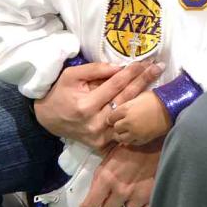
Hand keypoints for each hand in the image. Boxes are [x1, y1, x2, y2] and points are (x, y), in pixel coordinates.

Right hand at [33, 61, 163, 149]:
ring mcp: (100, 136)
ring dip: (143, 100)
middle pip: (126, 99)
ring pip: (128, 116)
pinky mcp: (102, 144)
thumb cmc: (60, 93)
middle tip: (158, 69)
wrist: (47, 119)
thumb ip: (95, 69)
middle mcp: (95, 123)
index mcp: (86, 106)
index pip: (115, 85)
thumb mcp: (71, 75)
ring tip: (158, 85)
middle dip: (143, 82)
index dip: (131, 73)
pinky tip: (146, 108)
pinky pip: (123, 131)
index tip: (145, 62)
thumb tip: (120, 66)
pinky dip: (135, 120)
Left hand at [80, 138, 162, 206]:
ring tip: (126, 204)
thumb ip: (101, 177)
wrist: (157, 142)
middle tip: (113, 199)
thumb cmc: (131, 147)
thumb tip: (95, 193)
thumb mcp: (109, 157)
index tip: (89, 205)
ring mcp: (137, 196)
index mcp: (107, 179)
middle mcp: (120, 191)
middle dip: (108, 206)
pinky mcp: (152, 198)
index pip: (89, 206)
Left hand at [108, 91, 171, 145]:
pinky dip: (132, 139)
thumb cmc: (157, 98)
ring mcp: (135, 132)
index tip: (115, 118)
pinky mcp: (143, 139)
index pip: (111, 117)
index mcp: (126, 109)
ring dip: (122, 134)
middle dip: (117, 126)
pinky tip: (135, 134)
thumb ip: (128, 104)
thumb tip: (121, 109)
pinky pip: (132, 142)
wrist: (172, 107)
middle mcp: (128, 122)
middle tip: (121, 124)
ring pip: (121, 138)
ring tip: (127, 131)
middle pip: (115, 128)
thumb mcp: (139, 96)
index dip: (113, 118)